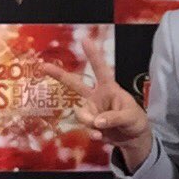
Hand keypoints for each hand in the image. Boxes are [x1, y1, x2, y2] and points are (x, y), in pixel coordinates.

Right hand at [39, 34, 148, 148]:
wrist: (133, 139)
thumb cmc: (135, 120)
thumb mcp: (130, 116)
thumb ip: (114, 118)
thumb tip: (96, 122)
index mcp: (109, 88)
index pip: (100, 69)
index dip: (93, 55)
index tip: (85, 39)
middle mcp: (96, 97)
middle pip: (75, 84)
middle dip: (59, 75)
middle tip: (43, 66)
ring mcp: (92, 111)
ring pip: (81, 114)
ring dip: (89, 122)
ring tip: (101, 129)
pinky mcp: (90, 125)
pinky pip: (86, 128)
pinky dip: (93, 134)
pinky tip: (99, 137)